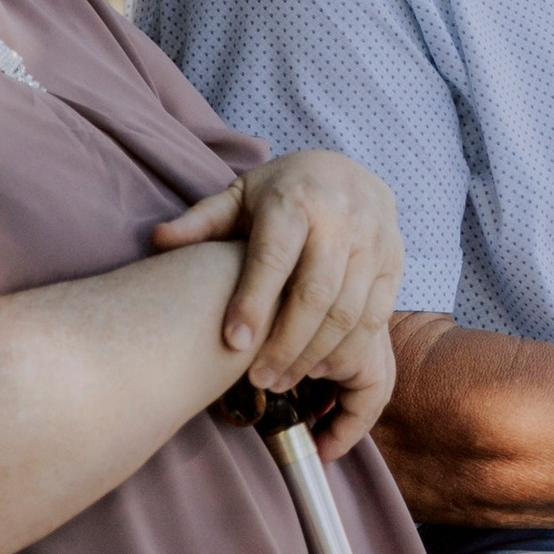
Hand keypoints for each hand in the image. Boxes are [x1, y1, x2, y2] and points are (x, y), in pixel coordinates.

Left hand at [153, 152, 403, 443]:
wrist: (346, 172)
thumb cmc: (281, 193)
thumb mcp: (239, 196)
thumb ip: (201, 221)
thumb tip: (158, 240)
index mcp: (296, 199)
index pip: (274, 257)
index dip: (254, 302)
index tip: (233, 343)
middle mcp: (342, 217)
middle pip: (316, 293)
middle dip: (286, 344)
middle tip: (258, 380)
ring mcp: (374, 240)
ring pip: (348, 312)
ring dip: (314, 355)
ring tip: (281, 381)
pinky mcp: (395, 261)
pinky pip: (375, 316)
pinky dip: (348, 349)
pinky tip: (319, 368)